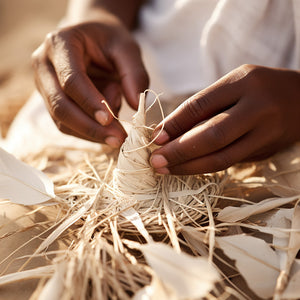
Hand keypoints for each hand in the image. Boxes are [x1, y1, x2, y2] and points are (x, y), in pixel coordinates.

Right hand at [32, 20, 147, 146]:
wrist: (91, 39)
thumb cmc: (109, 40)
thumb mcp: (127, 48)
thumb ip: (135, 73)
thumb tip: (137, 105)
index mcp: (60, 44)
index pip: (71, 79)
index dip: (89, 102)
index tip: (110, 120)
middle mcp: (44, 65)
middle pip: (60, 105)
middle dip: (89, 127)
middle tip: (118, 139)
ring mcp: (44, 85)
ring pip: (61, 120)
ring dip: (91, 133)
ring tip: (118, 135)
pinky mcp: (51, 102)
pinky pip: (66, 125)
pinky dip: (88, 133)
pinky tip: (107, 132)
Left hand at [150, 64, 299, 173]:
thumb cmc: (259, 88)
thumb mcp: (232, 84)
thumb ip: (204, 106)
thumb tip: (167, 131)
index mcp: (244, 83)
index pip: (201, 105)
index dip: (175, 124)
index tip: (155, 138)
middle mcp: (257, 108)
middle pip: (213, 136)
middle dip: (179, 152)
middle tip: (155, 161)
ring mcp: (265, 134)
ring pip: (222, 158)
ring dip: (189, 167)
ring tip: (165, 169)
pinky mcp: (265, 152)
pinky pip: (230, 162)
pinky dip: (204, 167)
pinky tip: (187, 168)